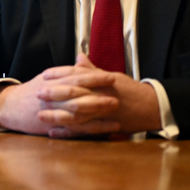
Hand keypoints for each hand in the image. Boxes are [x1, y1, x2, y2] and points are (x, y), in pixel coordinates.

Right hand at [0, 56, 118, 135]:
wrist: (9, 107)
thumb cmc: (30, 92)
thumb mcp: (46, 79)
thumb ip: (66, 72)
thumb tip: (82, 61)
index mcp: (53, 82)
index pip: (76, 77)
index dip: (94, 77)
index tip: (111, 76)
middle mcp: (53, 95)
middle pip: (79, 93)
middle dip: (99, 92)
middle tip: (118, 92)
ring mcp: (53, 111)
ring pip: (78, 110)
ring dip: (98, 109)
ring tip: (116, 108)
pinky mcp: (54, 125)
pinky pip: (77, 128)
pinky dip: (93, 128)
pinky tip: (108, 129)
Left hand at [36, 54, 160, 136]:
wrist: (152, 107)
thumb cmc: (130, 90)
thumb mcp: (111, 76)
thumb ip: (92, 70)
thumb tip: (78, 57)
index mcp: (101, 82)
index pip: (77, 75)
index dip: (60, 74)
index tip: (44, 74)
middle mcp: (100, 96)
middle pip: (74, 94)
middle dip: (54, 94)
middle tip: (37, 93)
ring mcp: (101, 113)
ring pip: (76, 116)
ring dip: (57, 116)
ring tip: (40, 116)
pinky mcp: (103, 127)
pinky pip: (83, 131)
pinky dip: (68, 133)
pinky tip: (53, 133)